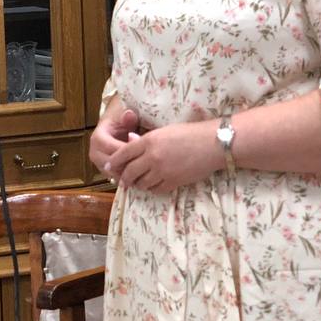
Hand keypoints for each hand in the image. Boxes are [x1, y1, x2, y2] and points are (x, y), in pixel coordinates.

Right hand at [89, 98, 140, 175]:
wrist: (115, 125)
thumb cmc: (120, 121)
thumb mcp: (124, 116)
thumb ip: (128, 118)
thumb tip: (129, 114)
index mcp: (97, 139)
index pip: (111, 150)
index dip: (126, 152)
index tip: (141, 150)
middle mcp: (95, 154)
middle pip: (112, 165)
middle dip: (129, 165)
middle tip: (145, 163)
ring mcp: (100, 164)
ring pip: (115, 175)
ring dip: (129, 173)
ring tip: (144, 168)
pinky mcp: (107, 171)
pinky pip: (118, 178)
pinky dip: (129, 177)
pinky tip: (141, 173)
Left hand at [106, 120, 221, 193]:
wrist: (212, 144)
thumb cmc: (189, 133)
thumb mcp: (164, 131)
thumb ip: (146, 140)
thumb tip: (130, 142)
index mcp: (149, 141)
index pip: (123, 153)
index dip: (113, 161)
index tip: (108, 166)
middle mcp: (152, 157)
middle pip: (129, 172)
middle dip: (124, 177)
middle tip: (122, 180)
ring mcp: (162, 171)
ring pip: (141, 183)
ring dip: (138, 184)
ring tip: (138, 183)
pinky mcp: (173, 182)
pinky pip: (156, 189)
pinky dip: (152, 188)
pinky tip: (153, 185)